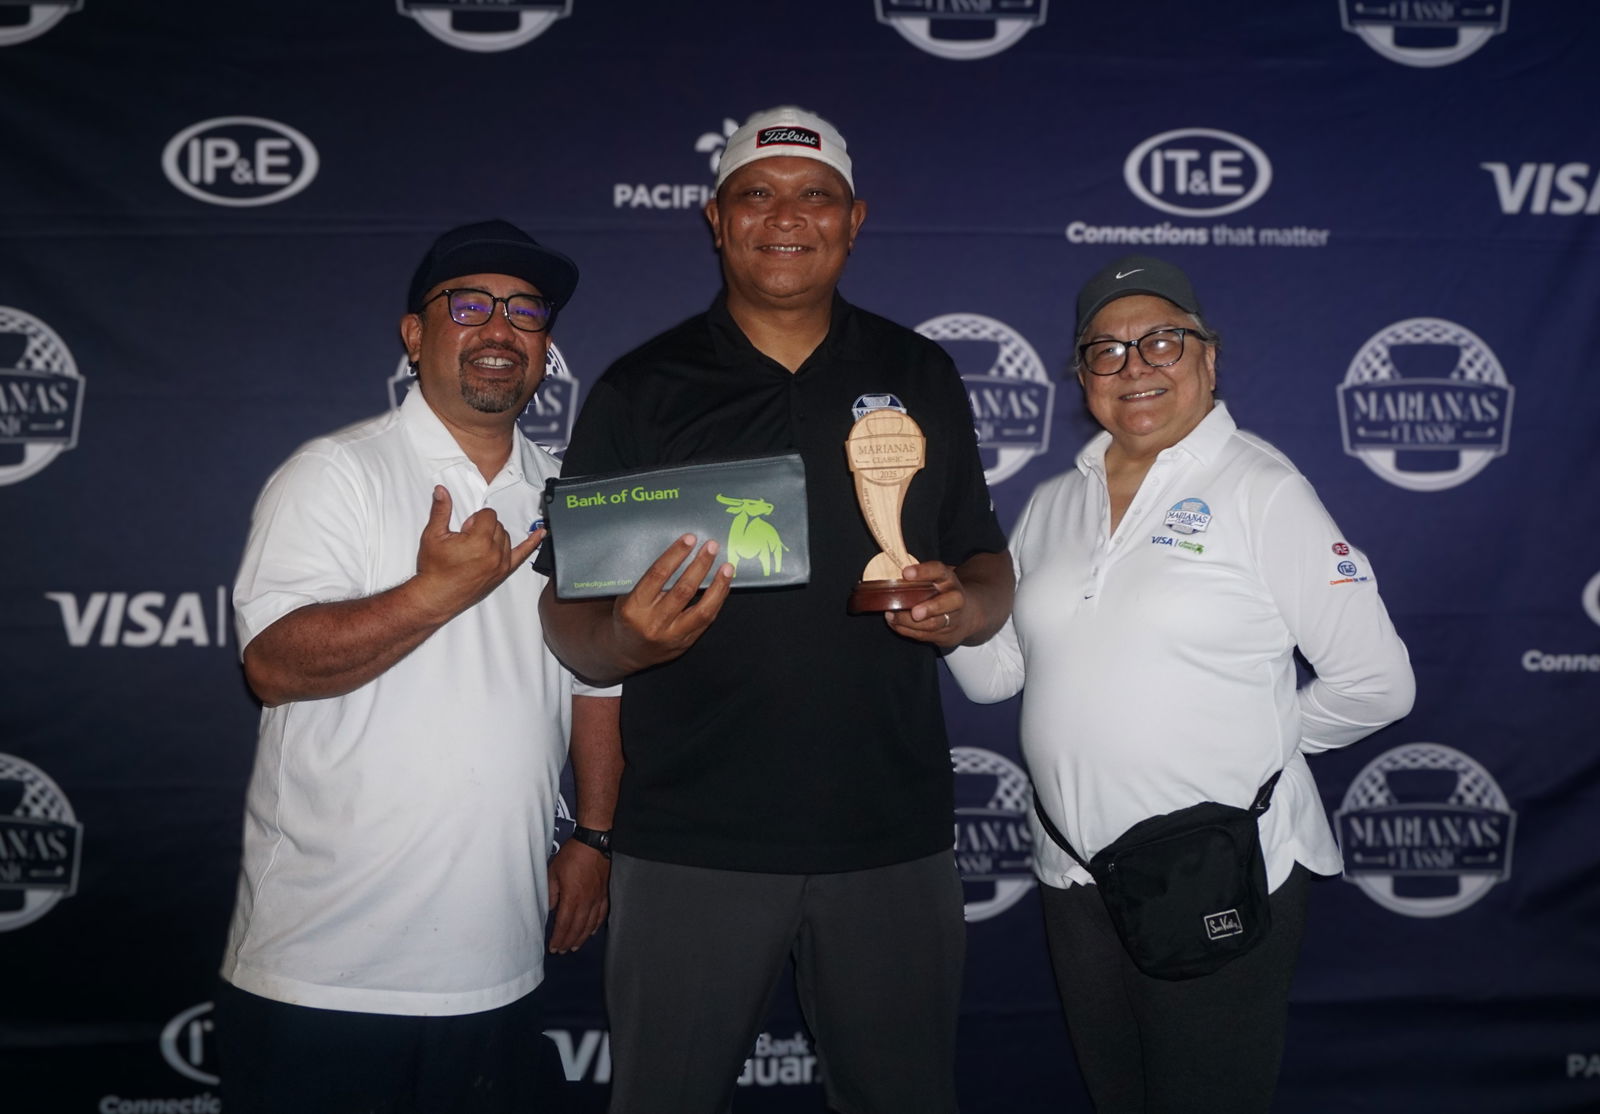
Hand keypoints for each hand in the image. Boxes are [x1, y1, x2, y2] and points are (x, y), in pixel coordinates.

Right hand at [413, 486, 542, 620]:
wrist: (436, 596)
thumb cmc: (434, 569)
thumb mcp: (433, 535)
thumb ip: (441, 510)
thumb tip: (441, 491)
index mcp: (479, 541)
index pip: (488, 515)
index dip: (475, 519)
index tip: (465, 529)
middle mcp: (494, 553)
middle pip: (497, 525)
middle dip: (483, 527)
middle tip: (466, 539)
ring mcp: (501, 564)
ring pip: (506, 537)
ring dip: (494, 536)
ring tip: (475, 547)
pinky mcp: (503, 573)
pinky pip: (523, 555)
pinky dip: (532, 543)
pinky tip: (541, 534)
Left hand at [546, 839, 609, 953]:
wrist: (594, 842)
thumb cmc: (572, 855)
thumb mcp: (553, 871)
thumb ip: (551, 892)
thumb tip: (551, 908)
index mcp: (572, 897)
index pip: (564, 924)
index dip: (558, 938)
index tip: (553, 947)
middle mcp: (586, 901)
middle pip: (577, 928)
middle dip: (568, 942)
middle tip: (562, 951)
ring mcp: (597, 898)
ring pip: (590, 924)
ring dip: (581, 938)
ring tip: (574, 946)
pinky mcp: (605, 893)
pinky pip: (601, 914)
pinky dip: (595, 926)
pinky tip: (591, 932)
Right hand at [610, 534, 733, 672]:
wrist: (626, 652)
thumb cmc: (628, 617)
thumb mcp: (626, 596)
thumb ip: (647, 579)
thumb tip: (676, 551)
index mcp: (634, 607)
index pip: (658, 575)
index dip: (676, 554)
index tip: (689, 538)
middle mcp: (654, 623)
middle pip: (683, 590)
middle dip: (700, 566)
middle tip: (712, 546)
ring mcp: (672, 635)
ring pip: (701, 609)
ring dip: (717, 586)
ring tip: (727, 567)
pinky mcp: (685, 643)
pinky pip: (706, 620)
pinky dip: (717, 601)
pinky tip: (724, 586)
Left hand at [884, 560, 973, 647]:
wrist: (967, 613)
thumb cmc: (941, 592)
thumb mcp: (934, 579)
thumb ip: (918, 578)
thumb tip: (892, 576)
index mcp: (948, 579)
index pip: (939, 571)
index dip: (924, 572)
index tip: (906, 573)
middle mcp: (955, 598)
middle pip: (948, 602)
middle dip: (931, 608)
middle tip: (915, 613)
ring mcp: (953, 618)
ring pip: (934, 624)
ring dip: (910, 622)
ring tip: (892, 617)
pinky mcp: (946, 635)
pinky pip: (925, 635)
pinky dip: (907, 631)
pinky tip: (895, 624)